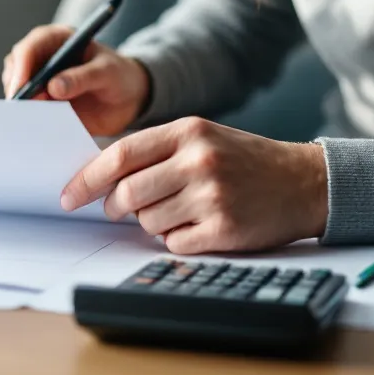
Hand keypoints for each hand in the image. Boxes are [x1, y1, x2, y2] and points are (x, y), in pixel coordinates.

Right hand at [2, 24, 150, 136]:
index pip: (30, 47)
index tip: (21, 88)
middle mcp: (42, 58)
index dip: (21, 67)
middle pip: (15, 70)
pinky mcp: (42, 103)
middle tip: (23, 111)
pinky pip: (28, 111)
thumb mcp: (107, 72)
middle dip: (16, 89)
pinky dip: (29, 119)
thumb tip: (53, 87)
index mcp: (56, 39)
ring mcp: (39, 81)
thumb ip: (83, 77)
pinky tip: (38, 129)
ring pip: (17, 91)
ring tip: (34, 121)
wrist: (128, 98)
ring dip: (21, 106)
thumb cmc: (119, 76)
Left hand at [59, 117, 328, 253]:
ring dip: (153, 223)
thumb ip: (157, 152)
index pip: (120, 155)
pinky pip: (174, 243)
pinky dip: (177, 240)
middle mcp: (199, 160)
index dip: (88, 178)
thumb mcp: (203, 139)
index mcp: (189, 131)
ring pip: (147, 222)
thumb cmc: (245, 161)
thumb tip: (102, 178)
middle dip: (115, 207)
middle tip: (121, 210)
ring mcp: (212, 195)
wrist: (304, 183)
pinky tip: (199, 226)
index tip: (69, 195)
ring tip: (181, 211)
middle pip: (127, 193)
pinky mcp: (224, 228)